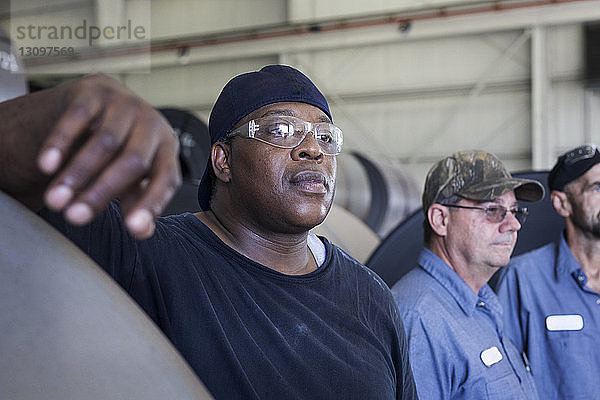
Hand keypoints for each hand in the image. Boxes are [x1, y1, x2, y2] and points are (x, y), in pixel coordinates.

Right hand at [38, 74, 180, 238]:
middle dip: (101, 192)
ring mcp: (125, 104)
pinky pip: (78, 118)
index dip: (152, 203)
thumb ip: (139, 202)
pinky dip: (60, 143)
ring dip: (77, 174)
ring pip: (104, 142)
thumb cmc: (125, 147)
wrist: (104, 101)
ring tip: (55, 200)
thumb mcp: (137, 175)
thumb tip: (142, 231)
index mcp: (168, 149)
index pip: (166, 178)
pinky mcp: (96, 92)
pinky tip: (46, 165)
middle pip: (132, 161)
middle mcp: (152, 124)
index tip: (133, 228)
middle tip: (75, 217)